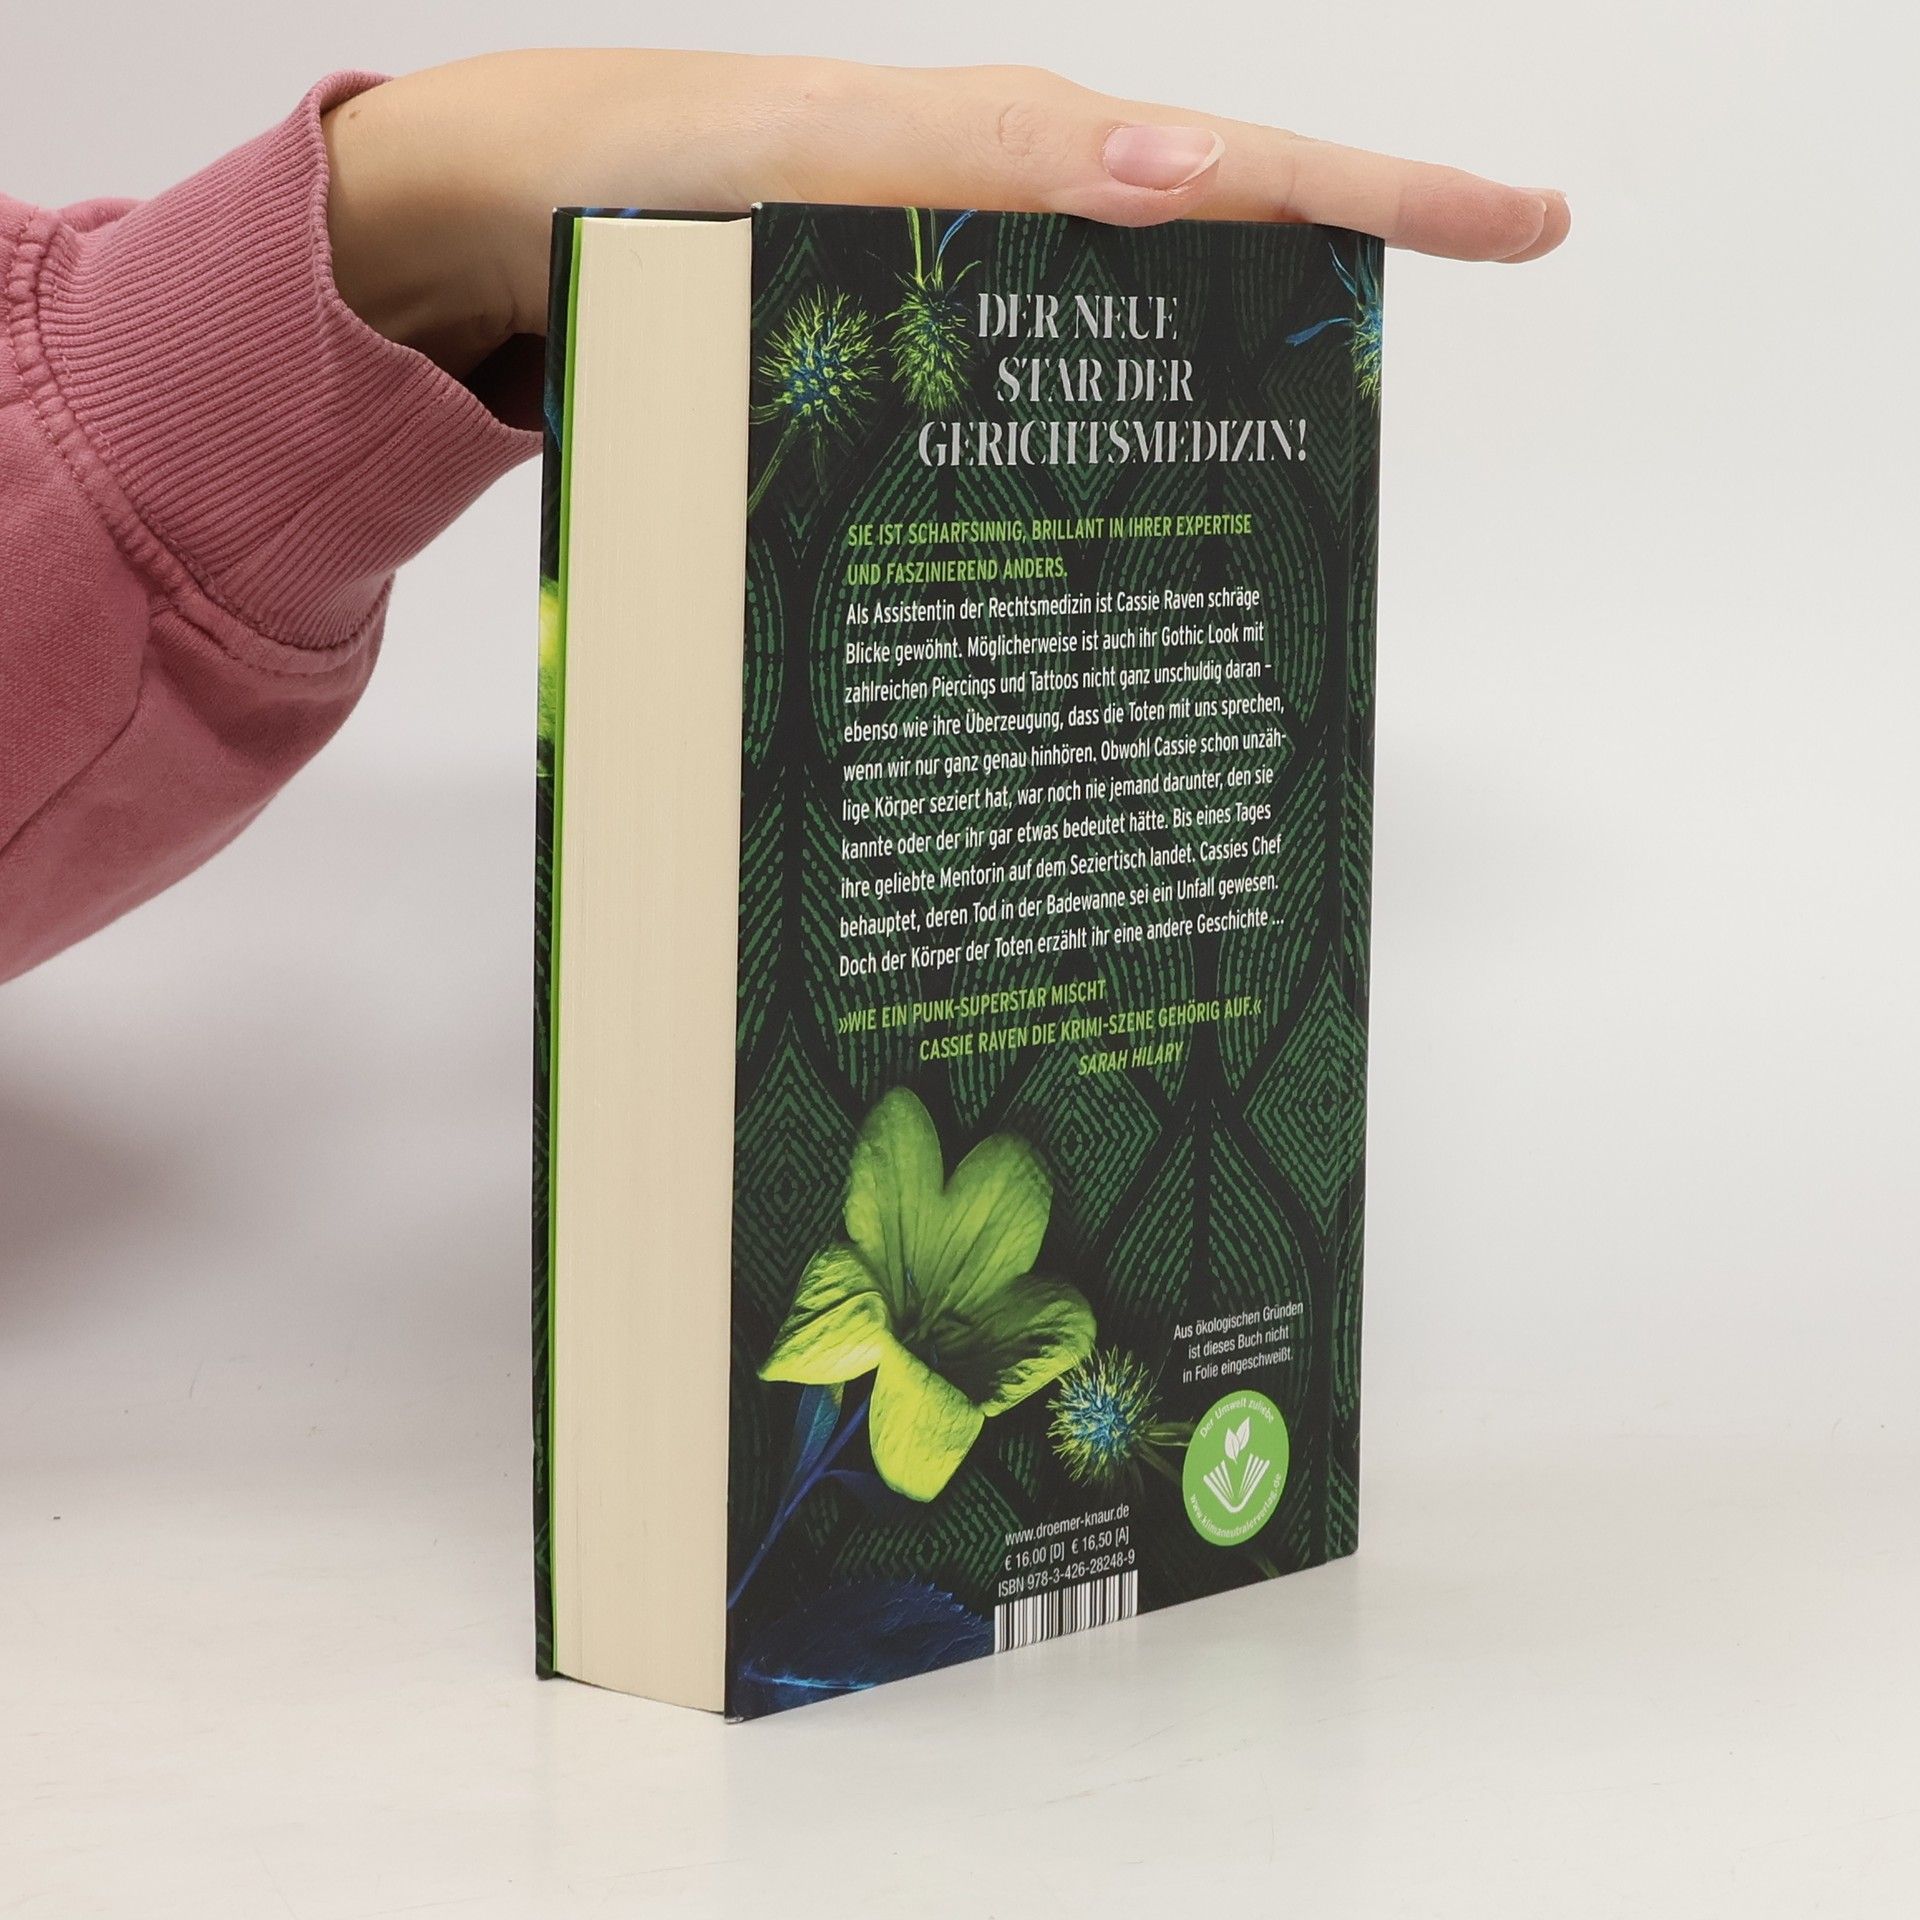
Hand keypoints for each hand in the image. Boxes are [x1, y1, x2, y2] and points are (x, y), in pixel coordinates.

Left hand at [323, 51, 1569, 376]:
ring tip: (1339, 430)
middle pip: (1225, 223)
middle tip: (1495, 260)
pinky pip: (1047, 353)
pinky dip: (1112, 401)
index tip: (1524, 220)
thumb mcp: (818, 159)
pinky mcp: (924, 320)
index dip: (1385, 195)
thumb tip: (1183, 174)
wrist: (531, 210)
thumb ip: (984, 162)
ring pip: (1145, 305)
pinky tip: (1137, 470)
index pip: (1242, 166)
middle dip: (1359, 252)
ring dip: (1245, 350)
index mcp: (1016, 155)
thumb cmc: (655, 176)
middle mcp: (1013, 205)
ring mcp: (976, 267)